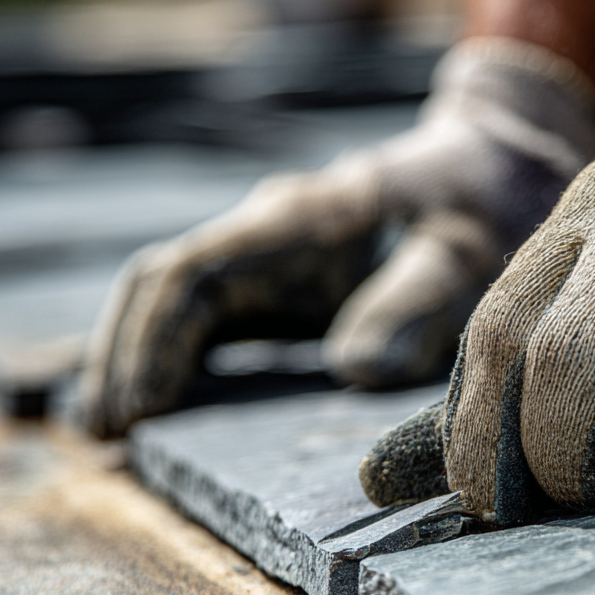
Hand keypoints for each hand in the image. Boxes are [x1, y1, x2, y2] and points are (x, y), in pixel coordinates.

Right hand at [81, 38, 594, 437]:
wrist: (491, 160)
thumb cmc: (482, 203)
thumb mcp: (468, 249)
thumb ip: (417, 301)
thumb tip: (348, 372)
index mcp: (300, 219)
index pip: (191, 275)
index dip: (154, 344)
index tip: (141, 411)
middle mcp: (269, 229)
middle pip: (161, 284)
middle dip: (124, 355)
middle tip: (103, 433)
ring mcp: (270, 249)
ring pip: (173, 296)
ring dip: (137, 355)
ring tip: (111, 428)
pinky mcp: (283, 273)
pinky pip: (207, 311)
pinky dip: (175, 354)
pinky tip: (163, 400)